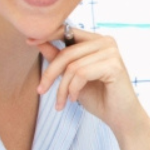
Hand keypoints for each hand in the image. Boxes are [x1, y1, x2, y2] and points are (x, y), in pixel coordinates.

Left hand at [33, 27, 149, 149]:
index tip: (28, 42)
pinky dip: (73, 89)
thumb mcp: (72, 76)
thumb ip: (58, 58)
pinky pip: (81, 74)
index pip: (68, 31)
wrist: (120, 117)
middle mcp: (106, 42)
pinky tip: (75, 99)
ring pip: (72, 65)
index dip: (47, 35)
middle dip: (50, 73)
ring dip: (62, 87)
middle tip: (41, 90)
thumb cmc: (99, 97)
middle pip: (67, 52)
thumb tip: (37, 41)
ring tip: (61, 101)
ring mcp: (112, 52)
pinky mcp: (114, 66)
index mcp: (97, 40)